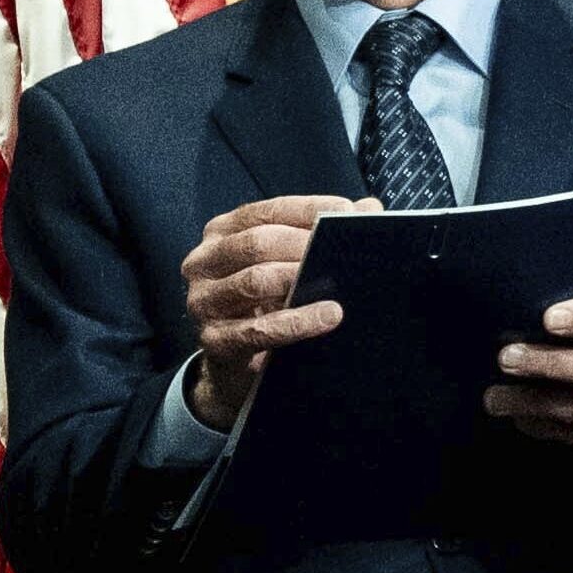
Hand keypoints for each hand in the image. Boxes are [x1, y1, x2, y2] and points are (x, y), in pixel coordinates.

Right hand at [180, 193, 375, 429]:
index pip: (265, 211)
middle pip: (256, 243)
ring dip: (298, 280)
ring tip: (336, 284)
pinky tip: (328, 317)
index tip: (347, 212)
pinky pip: (259, 328)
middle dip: (304, 245)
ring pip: (254, 281)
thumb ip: (320, 233)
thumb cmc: (264, 303)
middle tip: (342, 252)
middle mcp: (203, 262)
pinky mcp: (214, 339)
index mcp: (221, 234)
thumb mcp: (287, 263)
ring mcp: (204, 301)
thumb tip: (368, 207)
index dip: (308, 209)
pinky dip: (297, 322)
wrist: (235, 365)